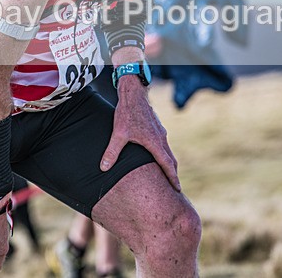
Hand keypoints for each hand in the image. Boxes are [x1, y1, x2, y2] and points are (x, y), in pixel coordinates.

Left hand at [100, 77, 180, 191]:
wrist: (133, 93)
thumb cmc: (127, 112)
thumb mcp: (118, 133)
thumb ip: (112, 152)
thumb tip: (103, 168)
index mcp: (155, 142)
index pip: (167, 165)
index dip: (172, 178)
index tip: (178, 189)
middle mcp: (161, 138)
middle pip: (171, 160)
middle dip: (173, 174)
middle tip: (175, 187)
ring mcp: (160, 131)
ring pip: (168, 151)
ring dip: (169, 163)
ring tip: (167, 174)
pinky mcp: (156, 127)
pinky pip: (164, 144)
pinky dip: (164, 154)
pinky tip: (157, 155)